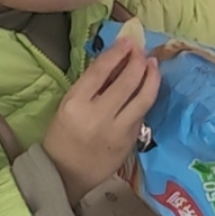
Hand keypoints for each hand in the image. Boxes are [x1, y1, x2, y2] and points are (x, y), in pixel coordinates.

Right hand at [42, 32, 160, 204]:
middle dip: (138, 61)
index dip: (117, 52)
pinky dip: (147, 97)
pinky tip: (147, 88)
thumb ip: (92, 85)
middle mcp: (98, 116)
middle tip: (141, 51)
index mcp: (76, 104)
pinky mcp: (130, 141)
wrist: (66, 174)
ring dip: (151, 77)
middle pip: (127, 82)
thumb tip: (116, 61)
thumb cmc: (63, 136)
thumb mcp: (68, 105)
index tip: (127, 41)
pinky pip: (142, 113)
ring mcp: (117, 130)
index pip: (101, 71)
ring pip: (143, 98)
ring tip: (152, 65)